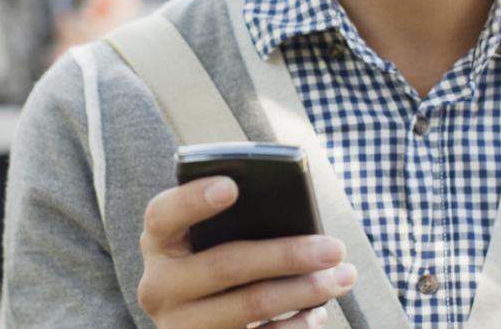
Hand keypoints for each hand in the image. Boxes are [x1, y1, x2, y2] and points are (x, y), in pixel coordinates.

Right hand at [137, 177, 355, 327]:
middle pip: (225, 265)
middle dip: (287, 255)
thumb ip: (237, 224)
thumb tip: (299, 227)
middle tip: (334, 248)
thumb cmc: (216, 261)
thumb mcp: (212, 241)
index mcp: (158, 242)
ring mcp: (180, 326)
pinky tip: (318, 314)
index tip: (232, 186)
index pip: (164, 215)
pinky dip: (295, 326)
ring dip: (305, 291)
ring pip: (250, 306)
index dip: (194, 200)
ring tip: (342, 277)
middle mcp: (159, 286)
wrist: (197, 322)